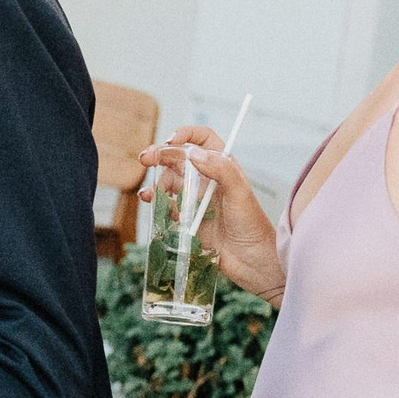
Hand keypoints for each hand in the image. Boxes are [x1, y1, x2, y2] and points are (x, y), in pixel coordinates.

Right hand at [139, 125, 284, 302]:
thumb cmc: (252, 226)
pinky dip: (157, 202)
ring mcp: (196, 200)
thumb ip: (220, 169)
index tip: (171, 141)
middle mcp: (208, 180)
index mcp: (223, 167)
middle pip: (179, 158)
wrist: (253, 262)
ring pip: (169, 181)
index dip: (186, 135)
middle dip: (161, 155)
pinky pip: (168, 205)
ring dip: (156, 182)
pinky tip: (152, 202)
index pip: (203, 140)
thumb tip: (194, 155)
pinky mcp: (188, 219)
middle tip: (146, 158)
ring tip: (151, 193)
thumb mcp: (240, 193)